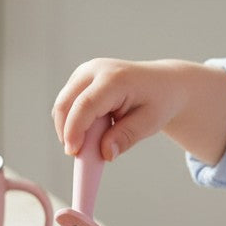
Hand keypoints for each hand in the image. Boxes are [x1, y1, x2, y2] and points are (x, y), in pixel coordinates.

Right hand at [52, 58, 225, 165]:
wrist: (162, 82)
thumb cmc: (158, 101)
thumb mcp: (150, 122)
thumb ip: (126, 137)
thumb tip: (105, 153)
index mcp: (115, 78)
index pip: (85, 105)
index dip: (74, 130)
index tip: (73, 152)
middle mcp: (95, 70)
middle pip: (65, 103)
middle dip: (66, 132)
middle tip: (77, 155)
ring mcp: (84, 72)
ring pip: (62, 105)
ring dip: (68, 128)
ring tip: (91, 141)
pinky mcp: (78, 78)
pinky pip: (66, 104)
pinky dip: (72, 121)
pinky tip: (91, 130)